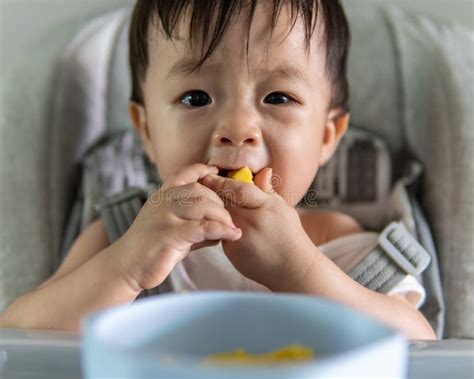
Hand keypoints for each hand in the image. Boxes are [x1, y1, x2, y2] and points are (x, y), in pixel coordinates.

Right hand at [117, 164, 241, 290]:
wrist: (125, 267)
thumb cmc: (151, 249)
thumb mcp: (174, 229)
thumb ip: (196, 224)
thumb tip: (225, 227)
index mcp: (161, 196)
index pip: (183, 174)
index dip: (201, 170)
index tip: (216, 172)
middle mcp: (162, 202)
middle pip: (200, 190)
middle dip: (220, 202)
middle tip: (230, 218)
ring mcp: (164, 216)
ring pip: (202, 205)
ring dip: (222, 216)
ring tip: (231, 228)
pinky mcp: (169, 234)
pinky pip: (202, 227)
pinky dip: (221, 230)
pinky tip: (232, 235)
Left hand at [202, 168, 315, 289]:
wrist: (291, 268)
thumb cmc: (289, 234)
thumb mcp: (283, 207)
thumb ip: (268, 190)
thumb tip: (263, 171)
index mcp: (265, 207)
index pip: (238, 189)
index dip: (222, 181)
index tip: (210, 174)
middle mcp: (250, 222)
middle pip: (223, 201)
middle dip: (211, 193)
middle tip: (202, 185)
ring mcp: (239, 238)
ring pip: (218, 218)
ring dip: (212, 210)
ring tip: (207, 203)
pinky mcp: (232, 253)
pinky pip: (220, 234)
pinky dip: (217, 227)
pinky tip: (217, 224)